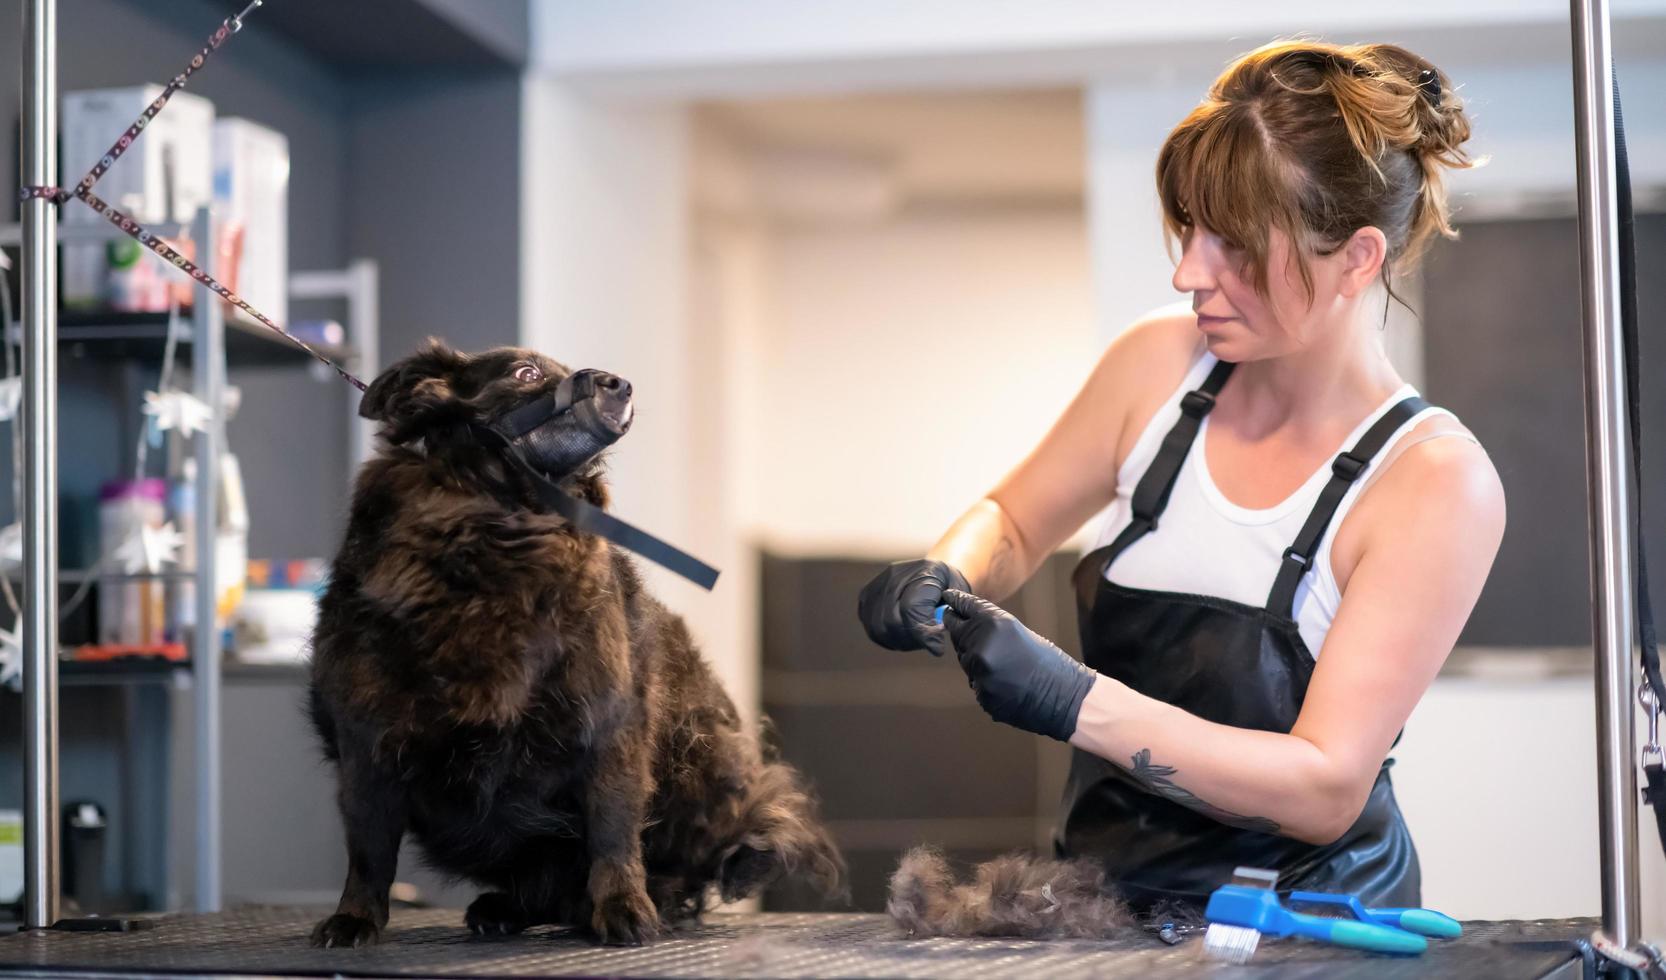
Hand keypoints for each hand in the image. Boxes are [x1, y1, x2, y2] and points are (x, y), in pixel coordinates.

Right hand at [857, 559, 969, 655]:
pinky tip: (903, 635)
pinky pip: (872, 627)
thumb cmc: (950, 587)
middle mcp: (895, 576)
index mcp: (924, 572)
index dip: (923, 634)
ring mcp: (878, 585)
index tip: (937, 649)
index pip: (912, 609)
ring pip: (879, 627)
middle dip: (912, 638)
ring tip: (916, 638)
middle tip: (928, 641)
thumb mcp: (960, 598)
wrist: (934, 572)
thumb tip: (935, 647)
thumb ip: (950, 617)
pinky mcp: (866, 596)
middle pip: (892, 621)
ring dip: (899, 640)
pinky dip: (887, 638)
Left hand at [940, 588, 1097, 741]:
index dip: (955, 604)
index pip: (962, 608)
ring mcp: (979, 672)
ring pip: (966, 661)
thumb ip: (988, 625)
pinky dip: (986, 683)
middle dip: (964, 634)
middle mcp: (982, 645)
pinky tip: (1007, 684)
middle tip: (977, 638)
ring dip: (976, 661)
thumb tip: (964, 622)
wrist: (1064, 696)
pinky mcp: (981, 694)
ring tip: (1004, 666)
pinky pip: (975, 683)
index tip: (947, 600)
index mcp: (993, 623)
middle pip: (957, 635)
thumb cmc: (1048, 662)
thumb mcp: (1016, 632)